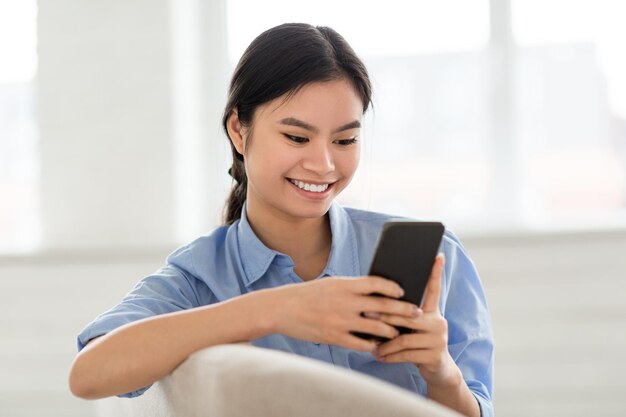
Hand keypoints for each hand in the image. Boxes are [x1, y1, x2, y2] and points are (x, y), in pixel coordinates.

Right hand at [271, 276, 421, 351]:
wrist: (281, 308)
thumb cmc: (307, 295)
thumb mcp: (330, 284)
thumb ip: (351, 287)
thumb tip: (374, 290)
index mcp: (344, 285)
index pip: (376, 283)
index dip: (393, 288)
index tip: (403, 292)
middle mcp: (345, 301)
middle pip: (382, 306)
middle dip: (402, 311)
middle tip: (416, 314)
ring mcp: (341, 320)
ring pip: (376, 327)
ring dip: (390, 330)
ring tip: (397, 333)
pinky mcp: (334, 336)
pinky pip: (361, 343)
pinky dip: (372, 344)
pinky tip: (377, 345)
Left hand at [372, 254, 462, 386]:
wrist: (438, 368)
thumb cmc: (418, 342)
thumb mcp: (413, 326)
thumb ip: (402, 314)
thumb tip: (378, 298)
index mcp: (432, 311)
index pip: (434, 289)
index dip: (436, 272)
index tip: (437, 255)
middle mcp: (439, 321)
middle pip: (408, 314)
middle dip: (385, 315)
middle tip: (367, 313)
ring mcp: (439, 338)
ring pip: (405, 337)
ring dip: (384, 342)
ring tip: (371, 344)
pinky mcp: (434, 355)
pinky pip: (407, 354)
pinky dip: (390, 356)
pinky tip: (379, 356)